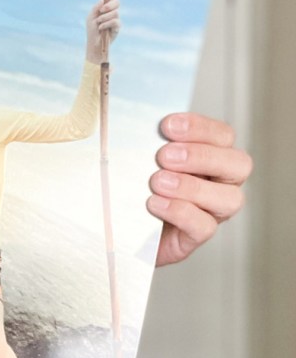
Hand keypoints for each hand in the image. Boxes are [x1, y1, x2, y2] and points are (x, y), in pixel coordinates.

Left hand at [85, 0, 120, 63]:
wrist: (94, 43)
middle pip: (117, 2)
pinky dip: (107, 24)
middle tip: (101, 10)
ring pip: (116, 12)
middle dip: (109, 5)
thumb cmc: (92, 30)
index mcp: (105, 8)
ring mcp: (116, 19)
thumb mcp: (91, 17)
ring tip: (98, 23)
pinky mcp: (117, 27)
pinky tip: (101, 28)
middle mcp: (112, 12)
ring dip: (105, 17)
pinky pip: (115, 21)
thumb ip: (96, 8)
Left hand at [147, 113, 251, 266]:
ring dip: (192, 187)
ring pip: (229, 198)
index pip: (222, 136)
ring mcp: (212, 212)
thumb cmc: (133, 187)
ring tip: (158, 182)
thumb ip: (147, 141)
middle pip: (238, 164)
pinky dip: (181, 212)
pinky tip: (155, 204)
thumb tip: (137, 121)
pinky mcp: (195, 236)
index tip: (168, 125)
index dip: (200, 128)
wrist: (119, 228)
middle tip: (164, 156)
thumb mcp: (139, 159)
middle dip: (201, 156)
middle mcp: (219, 183)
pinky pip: (204, 227)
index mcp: (210, 157)